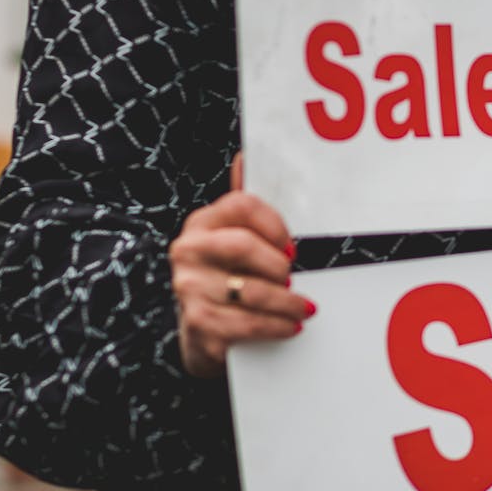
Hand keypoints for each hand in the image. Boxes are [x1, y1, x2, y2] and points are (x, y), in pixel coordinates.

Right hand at [169, 152, 314, 376]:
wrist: (203, 333)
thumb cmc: (230, 279)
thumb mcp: (235, 241)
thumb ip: (245, 207)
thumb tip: (245, 157)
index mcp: (202, 223)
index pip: (242, 205)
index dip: (275, 224)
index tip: (291, 246)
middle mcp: (188, 250)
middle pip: (244, 245)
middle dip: (278, 265)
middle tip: (293, 278)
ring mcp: (189, 287)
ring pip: (252, 290)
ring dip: (287, 302)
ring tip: (303, 307)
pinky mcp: (197, 322)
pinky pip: (247, 324)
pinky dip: (277, 326)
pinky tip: (290, 326)